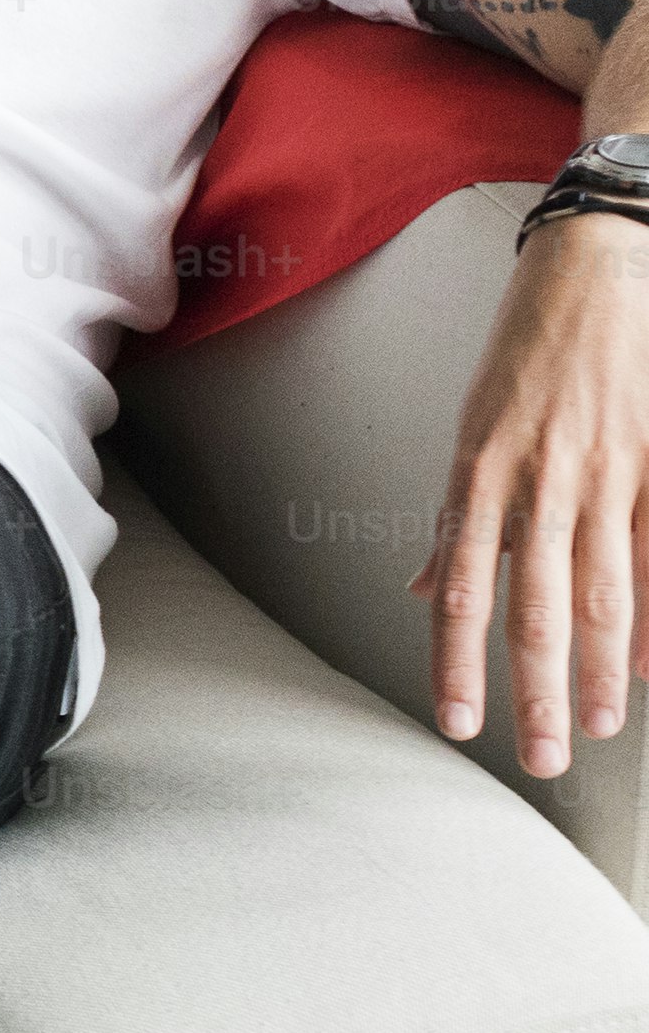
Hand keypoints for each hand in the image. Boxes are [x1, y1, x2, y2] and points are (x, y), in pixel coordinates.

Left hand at [414, 211, 648, 773]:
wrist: (591, 274)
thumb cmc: (522, 357)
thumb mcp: (469, 432)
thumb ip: (456, 519)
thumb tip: (428, 590)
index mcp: (478, 475)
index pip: (462, 590)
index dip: (458, 662)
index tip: (460, 722)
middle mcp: (538, 480)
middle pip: (535, 608)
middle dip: (538, 691)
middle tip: (544, 759)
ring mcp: (604, 472)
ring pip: (603, 590)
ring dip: (602, 667)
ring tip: (601, 725)